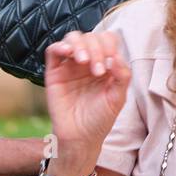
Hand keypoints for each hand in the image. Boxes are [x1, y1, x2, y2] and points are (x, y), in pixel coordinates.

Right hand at [43, 30, 130, 175]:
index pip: (107, 40)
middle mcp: (87, 61)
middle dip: (96, 49)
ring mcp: (70, 65)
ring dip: (80, 45)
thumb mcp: (118, 98)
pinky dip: (60, 46)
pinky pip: (53, 51)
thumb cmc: (100, 118)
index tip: (111, 60)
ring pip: (72, 39)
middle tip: (98, 71)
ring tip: (84, 61)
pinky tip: (68, 53)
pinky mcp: (54, 72)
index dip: (109, 45)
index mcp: (105, 63)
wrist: (81, 138)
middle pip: (91, 37)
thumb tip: (115, 56)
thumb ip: (122, 76)